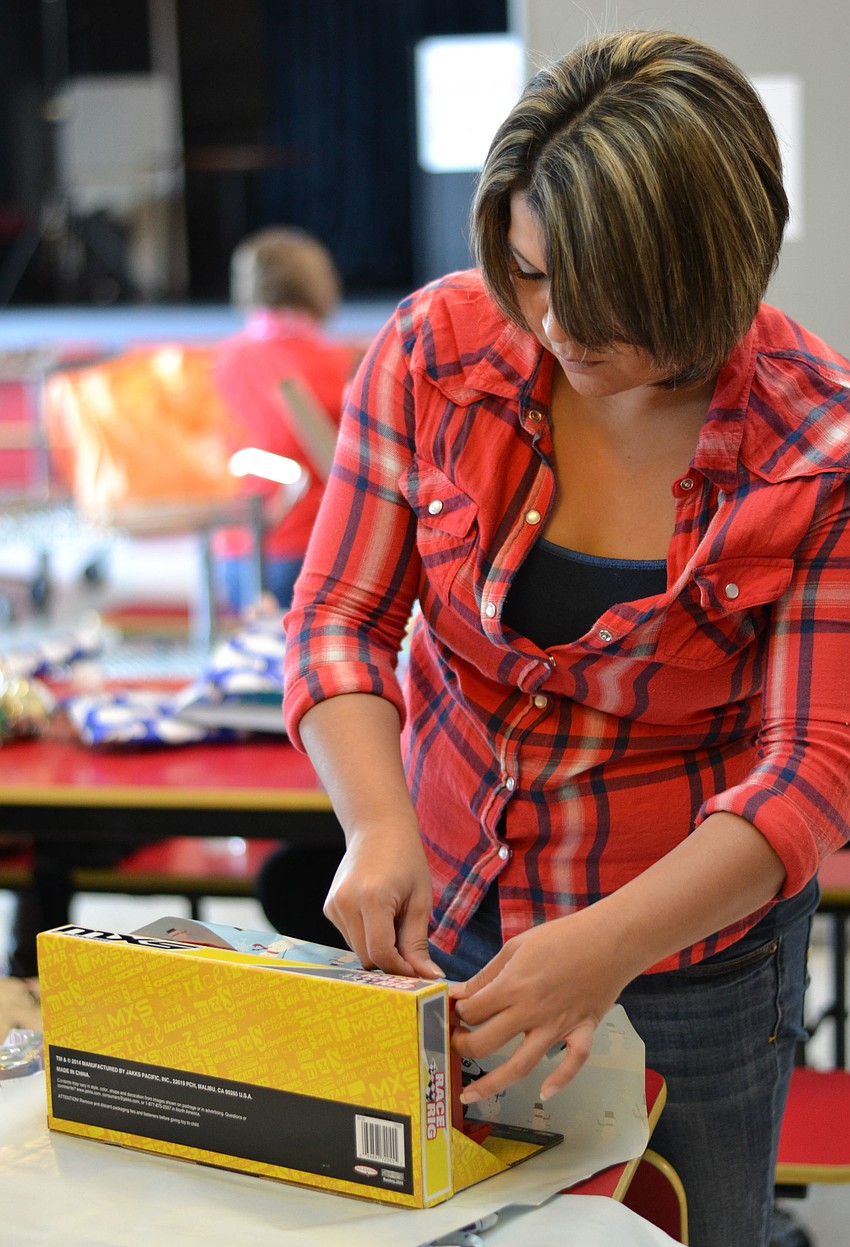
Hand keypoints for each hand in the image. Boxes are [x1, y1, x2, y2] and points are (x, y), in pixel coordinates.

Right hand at [324, 826, 443, 979]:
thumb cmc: (406, 860)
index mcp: (372, 898)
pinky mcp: (329, 907)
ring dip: (378, 947)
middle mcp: (345, 903)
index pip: (381, 954)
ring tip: (394, 920)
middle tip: (411, 944)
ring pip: (358, 950)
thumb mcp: (420, 900)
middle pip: (367, 957)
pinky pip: (350, 937)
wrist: (378, 828)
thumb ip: (418, 942)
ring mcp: (333, 905)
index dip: (401, 969)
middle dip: (391, 960)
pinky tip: (379, 914)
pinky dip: (367, 936)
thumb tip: (428, 978)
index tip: (419, 972)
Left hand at [449, 910, 627, 1102]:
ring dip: (492, 1084)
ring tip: (471, 1094)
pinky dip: (560, 1080)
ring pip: (520, 1066)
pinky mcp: (582, 1031)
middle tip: (457, 1042)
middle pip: (486, 1043)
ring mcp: (558, 1026)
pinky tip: (544, 1093)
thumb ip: (487, 974)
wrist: (610, 938)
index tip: (457, 1010)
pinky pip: (572, 1063)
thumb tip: (459, 994)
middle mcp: (532, 1012)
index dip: (459, 1012)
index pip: (473, 1011)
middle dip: (464, 1046)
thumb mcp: (516, 946)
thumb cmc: (561, 936)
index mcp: (513, 986)